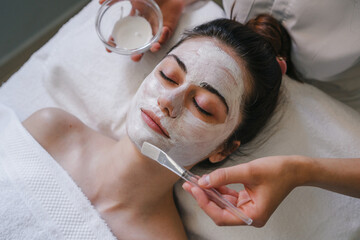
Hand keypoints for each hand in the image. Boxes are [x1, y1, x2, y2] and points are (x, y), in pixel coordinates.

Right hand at [99, 0, 183, 61]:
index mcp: (135, 21)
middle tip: (134, 57)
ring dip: (153, 48)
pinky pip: (166, 36)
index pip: (124, 35)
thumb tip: (99, 2)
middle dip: (136, 53)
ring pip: (153, 44)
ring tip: (152, 48)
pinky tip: (163, 29)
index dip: (117, 43)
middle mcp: (144, 28)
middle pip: (139, 45)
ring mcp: (156, 29)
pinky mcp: (167, 29)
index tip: (110, 49)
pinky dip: (165, 35)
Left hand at [183, 156, 305, 226]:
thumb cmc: (278, 171)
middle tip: (189, 184)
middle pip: (220, 211)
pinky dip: (218, 189)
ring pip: (223, 203)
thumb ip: (225, 176)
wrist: (295, 168)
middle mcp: (250, 215)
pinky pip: (228, 197)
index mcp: (253, 216)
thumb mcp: (249, 171)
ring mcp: (248, 208)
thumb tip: (204, 181)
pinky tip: (208, 180)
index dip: (205, 203)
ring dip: (209, 192)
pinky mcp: (247, 200)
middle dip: (204, 198)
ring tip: (195, 181)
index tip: (194, 189)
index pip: (222, 216)